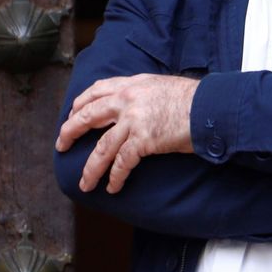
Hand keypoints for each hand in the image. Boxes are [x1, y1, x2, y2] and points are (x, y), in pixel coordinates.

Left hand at [55, 73, 198, 193]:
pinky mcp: (143, 140)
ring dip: (91, 168)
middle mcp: (127, 100)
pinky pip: (122, 163)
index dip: (79, 105)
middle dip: (70, 132)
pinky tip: (112, 187)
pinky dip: (115, 177)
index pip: (95, 91)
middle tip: (62, 145)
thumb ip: (143, 93)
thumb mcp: (161, 86)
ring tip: (84, 183)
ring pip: (101, 148)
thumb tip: (138, 105)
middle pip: (87, 116)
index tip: (72, 115)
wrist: (210, 107)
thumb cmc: (193, 99)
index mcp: (131, 84)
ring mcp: (133, 120)